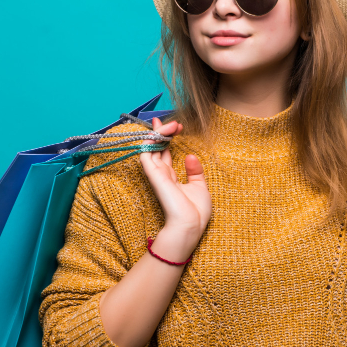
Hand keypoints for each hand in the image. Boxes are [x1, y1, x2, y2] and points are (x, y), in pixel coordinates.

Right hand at [138, 117, 212, 238]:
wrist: (191, 225)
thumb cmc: (196, 211)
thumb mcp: (199, 187)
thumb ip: (194, 171)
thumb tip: (190, 156)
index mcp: (171, 177)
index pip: (163, 152)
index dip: (167, 138)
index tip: (177, 127)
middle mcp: (161, 174)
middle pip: (155, 147)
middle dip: (162, 131)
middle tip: (174, 122)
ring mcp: (156, 174)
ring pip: (150, 146)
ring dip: (159, 132)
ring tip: (172, 124)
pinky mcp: (154, 175)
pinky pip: (146, 153)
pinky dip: (152, 140)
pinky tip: (162, 132)